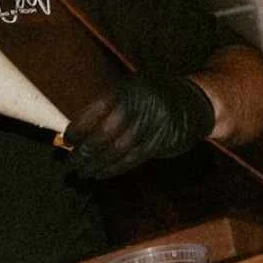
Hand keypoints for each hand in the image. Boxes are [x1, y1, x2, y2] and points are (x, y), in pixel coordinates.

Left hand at [65, 75, 215, 179]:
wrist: (196, 102)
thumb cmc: (154, 99)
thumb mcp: (133, 93)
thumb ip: (109, 108)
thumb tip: (76, 132)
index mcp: (127, 90)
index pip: (96, 110)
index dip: (79, 127)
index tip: (66, 140)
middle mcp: (139, 106)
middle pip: (104, 133)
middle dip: (85, 150)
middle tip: (71, 162)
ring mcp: (151, 125)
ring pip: (117, 149)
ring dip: (97, 163)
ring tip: (83, 171)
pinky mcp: (161, 142)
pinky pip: (132, 159)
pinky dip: (114, 168)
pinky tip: (101, 173)